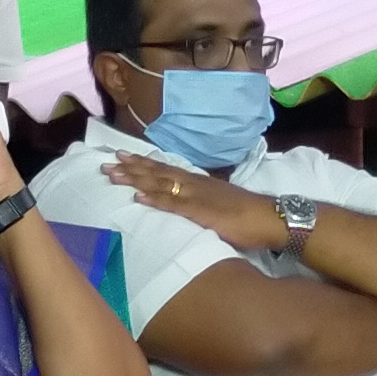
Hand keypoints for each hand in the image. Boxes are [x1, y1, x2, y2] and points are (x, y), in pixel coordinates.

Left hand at [108, 149, 290, 253]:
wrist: (270, 218)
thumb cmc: (247, 215)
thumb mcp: (218, 204)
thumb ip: (199, 202)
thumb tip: (184, 204)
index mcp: (198, 182)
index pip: (165, 169)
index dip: (143, 163)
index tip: (121, 157)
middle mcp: (194, 184)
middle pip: (157, 172)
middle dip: (131, 167)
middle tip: (106, 162)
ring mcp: (197, 196)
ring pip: (161, 184)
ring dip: (136, 179)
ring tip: (114, 174)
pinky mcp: (202, 212)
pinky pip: (175, 205)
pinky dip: (156, 199)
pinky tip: (139, 197)